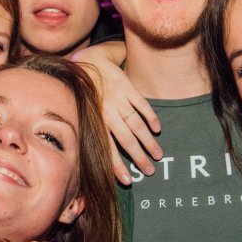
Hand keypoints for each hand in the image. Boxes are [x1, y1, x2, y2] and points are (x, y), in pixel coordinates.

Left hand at [71, 43, 161, 184]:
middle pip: (127, 139)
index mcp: (95, 121)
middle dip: (139, 157)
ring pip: (137, 125)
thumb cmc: (84, 93)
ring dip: (149, 142)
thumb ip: (90, 132)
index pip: (108, 148)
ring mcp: (119, 99)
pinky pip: (142, 104)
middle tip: (150, 171)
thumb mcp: (83, 113)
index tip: (128, 181)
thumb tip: (93, 159)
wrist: (89, 61)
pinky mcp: (128, 88)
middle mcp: (108, 112)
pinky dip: (151, 117)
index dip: (117, 166)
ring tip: (158, 155)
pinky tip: (157, 129)